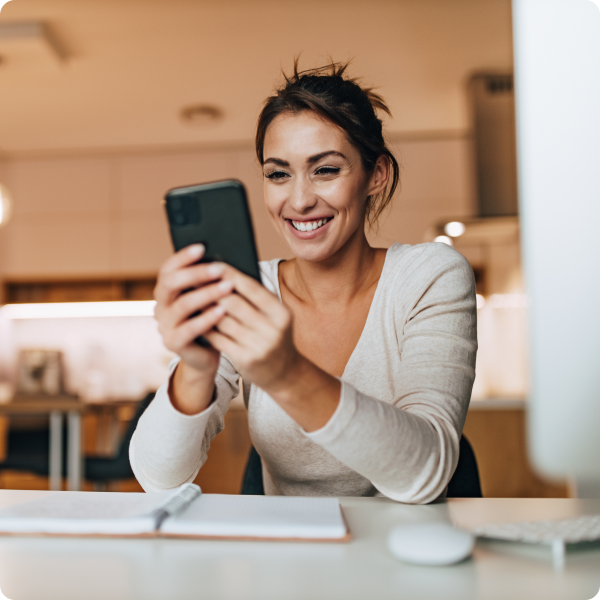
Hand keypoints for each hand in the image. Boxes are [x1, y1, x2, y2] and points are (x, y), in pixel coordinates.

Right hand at [153, 245, 233, 412]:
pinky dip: (207, 318)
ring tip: (228, 287)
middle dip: (195, 273)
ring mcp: (164, 326)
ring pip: (182, 305)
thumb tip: (225, 258)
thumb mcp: (208, 299)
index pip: (167, 269)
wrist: (206, 356)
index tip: (202, 247)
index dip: (182, 257)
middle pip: (170, 283)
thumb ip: (209, 282)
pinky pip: (189, 329)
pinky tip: (223, 310)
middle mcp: (160, 306)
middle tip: (220, 268)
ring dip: (207, 294)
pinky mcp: (173, 343)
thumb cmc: (210, 320)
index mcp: (166, 291)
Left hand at [203, 265, 299, 394]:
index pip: (252, 288)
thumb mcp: (274, 316)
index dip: (231, 274)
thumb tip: (225, 273)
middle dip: (212, 289)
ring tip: (191, 296)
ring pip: (223, 321)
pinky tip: (196, 318)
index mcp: (281, 312)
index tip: (212, 264)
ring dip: (205, 308)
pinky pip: (219, 339)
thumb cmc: (272, 334)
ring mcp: (259, 346)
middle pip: (234, 303)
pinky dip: (206, 327)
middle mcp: (273, 329)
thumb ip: (255, 297)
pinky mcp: (245, 360)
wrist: (283, 371)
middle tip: (194, 278)